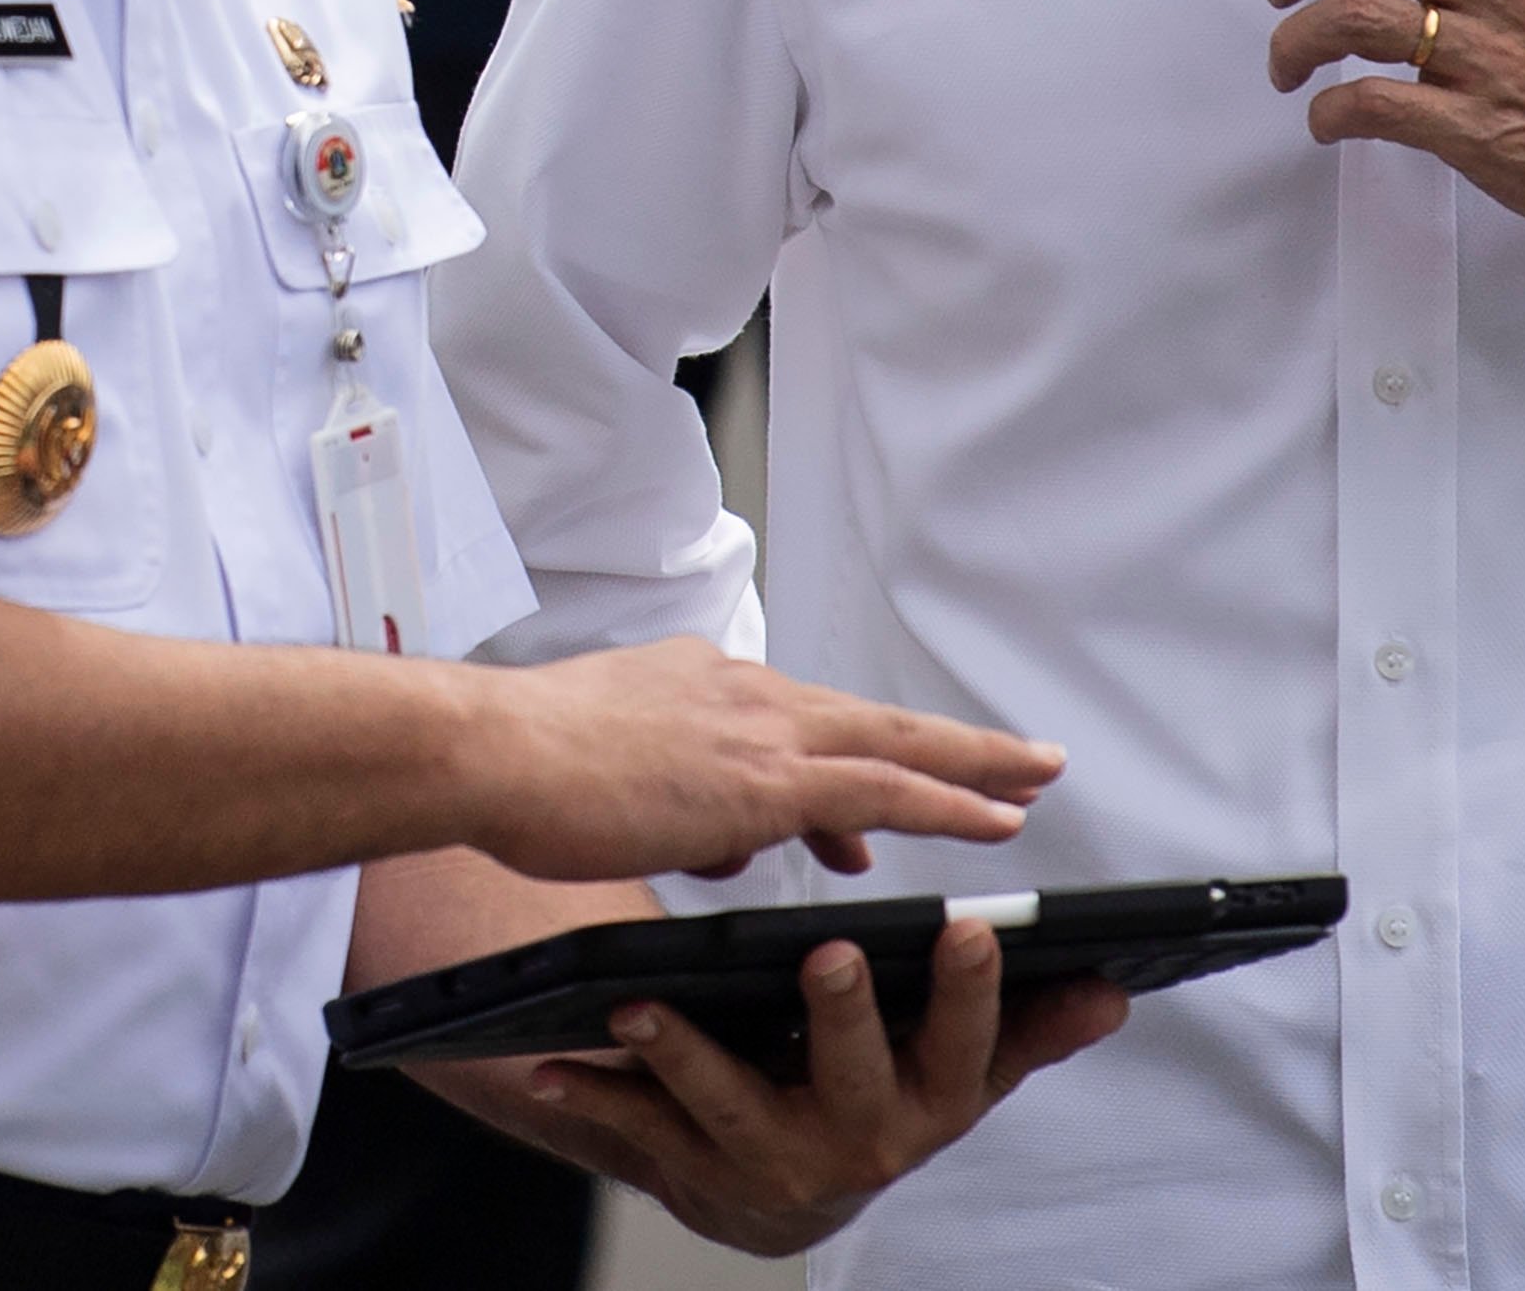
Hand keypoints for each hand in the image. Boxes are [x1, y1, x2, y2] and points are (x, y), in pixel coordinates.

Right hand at [461, 638, 1062, 884]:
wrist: (490, 751)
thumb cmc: (525, 769)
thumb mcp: (614, 779)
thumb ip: (680, 800)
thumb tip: (726, 839)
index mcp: (702, 685)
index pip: (801, 723)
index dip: (858, 755)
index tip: (891, 785)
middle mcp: (742, 693)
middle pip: (871, 719)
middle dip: (952, 743)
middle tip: (1022, 758)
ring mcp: (757, 730)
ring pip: (895, 746)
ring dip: (972, 765)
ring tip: (1034, 781)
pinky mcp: (764, 778)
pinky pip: (884, 790)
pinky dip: (949, 802)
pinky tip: (998, 821)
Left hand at [521, 919, 1124, 1255]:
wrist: (786, 1188)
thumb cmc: (884, 1090)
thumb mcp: (959, 1067)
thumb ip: (1030, 1026)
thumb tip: (1114, 989)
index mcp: (931, 1100)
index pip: (965, 1044)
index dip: (972, 993)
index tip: (971, 929)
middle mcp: (858, 1139)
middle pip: (853, 1073)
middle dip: (845, 1015)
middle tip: (831, 953)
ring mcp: (771, 1158)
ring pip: (727, 1102)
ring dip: (685, 1052)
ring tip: (645, 1002)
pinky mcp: (693, 1168)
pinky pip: (639, 1131)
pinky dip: (593, 1097)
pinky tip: (549, 1064)